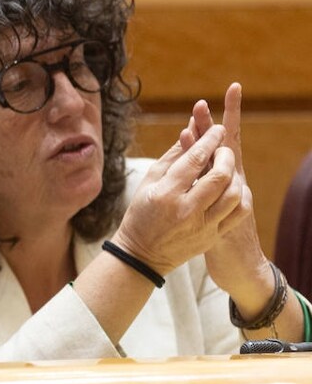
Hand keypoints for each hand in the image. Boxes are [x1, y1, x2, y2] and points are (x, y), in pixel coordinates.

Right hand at [113, 123, 247, 274]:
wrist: (142, 255)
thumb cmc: (141, 213)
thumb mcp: (150, 182)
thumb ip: (173, 156)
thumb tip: (190, 132)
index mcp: (166, 194)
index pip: (195, 160)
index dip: (210, 140)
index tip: (218, 129)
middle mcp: (186, 210)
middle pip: (220, 176)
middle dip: (226, 156)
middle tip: (223, 149)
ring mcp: (202, 226)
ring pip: (234, 194)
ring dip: (235, 176)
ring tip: (227, 169)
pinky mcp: (212, 237)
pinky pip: (238, 212)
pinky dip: (241, 196)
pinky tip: (232, 189)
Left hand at [178, 83, 270, 295]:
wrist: (238, 266)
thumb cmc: (218, 227)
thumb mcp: (209, 195)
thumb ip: (199, 169)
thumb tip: (187, 140)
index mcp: (226, 176)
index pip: (222, 141)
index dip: (219, 120)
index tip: (224, 94)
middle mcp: (231, 184)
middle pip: (220, 150)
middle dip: (211, 127)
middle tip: (199, 104)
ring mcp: (229, 201)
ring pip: (217, 170)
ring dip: (203, 149)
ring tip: (191, 127)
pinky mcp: (223, 219)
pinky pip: (212, 194)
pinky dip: (203, 180)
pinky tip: (192, 167)